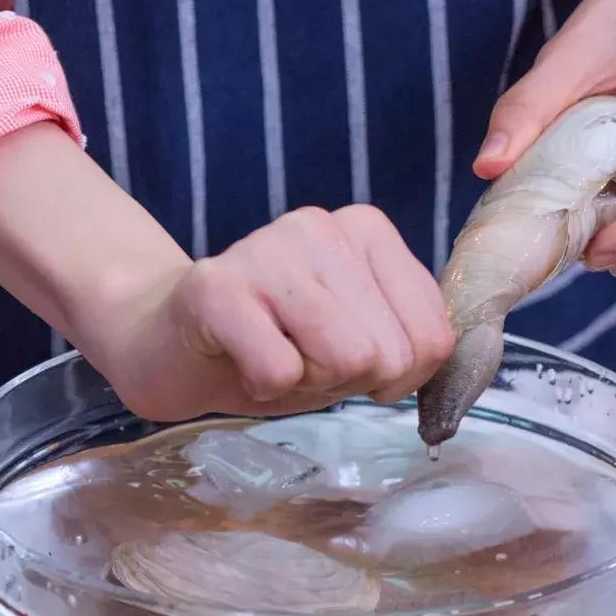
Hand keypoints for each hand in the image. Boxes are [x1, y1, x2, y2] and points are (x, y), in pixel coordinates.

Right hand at [78, 205, 454, 420]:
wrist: (169, 342)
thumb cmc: (274, 343)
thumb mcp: (359, 339)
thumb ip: (410, 340)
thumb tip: (445, 357)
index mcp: (368, 230)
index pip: (433, 336)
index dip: (397, 377)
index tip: (350, 364)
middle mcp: (322, 226)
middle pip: (388, 354)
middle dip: (346, 380)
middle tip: (299, 359)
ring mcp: (267, 248)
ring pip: (343, 359)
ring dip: (306, 383)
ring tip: (271, 356)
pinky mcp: (216, 286)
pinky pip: (279, 372)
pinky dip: (263, 388)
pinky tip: (239, 360)